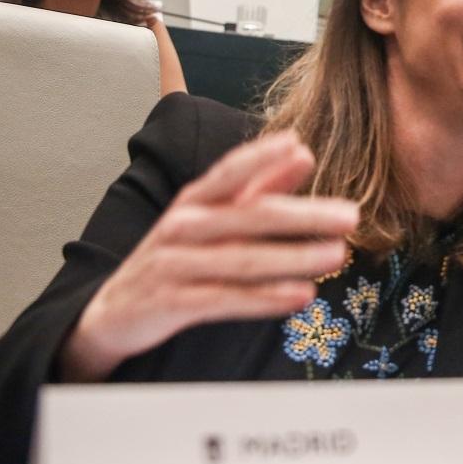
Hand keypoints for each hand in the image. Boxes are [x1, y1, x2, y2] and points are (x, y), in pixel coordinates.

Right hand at [59, 130, 357, 381]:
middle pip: (249, 216)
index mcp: (194, 201)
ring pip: (242, 259)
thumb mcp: (211, 220)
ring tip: (336, 254)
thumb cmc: (175, 259)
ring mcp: (174, 265)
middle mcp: (182, 227)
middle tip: (350, 216)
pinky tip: (301, 295)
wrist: (111, 315)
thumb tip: (301, 152)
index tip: (302, 148)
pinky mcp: (171, 303)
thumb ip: (256, 188)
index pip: (229, 172)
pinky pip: (225, 299)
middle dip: (302, 214)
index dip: (262, 158)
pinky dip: (265, 298)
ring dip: (293, 257)